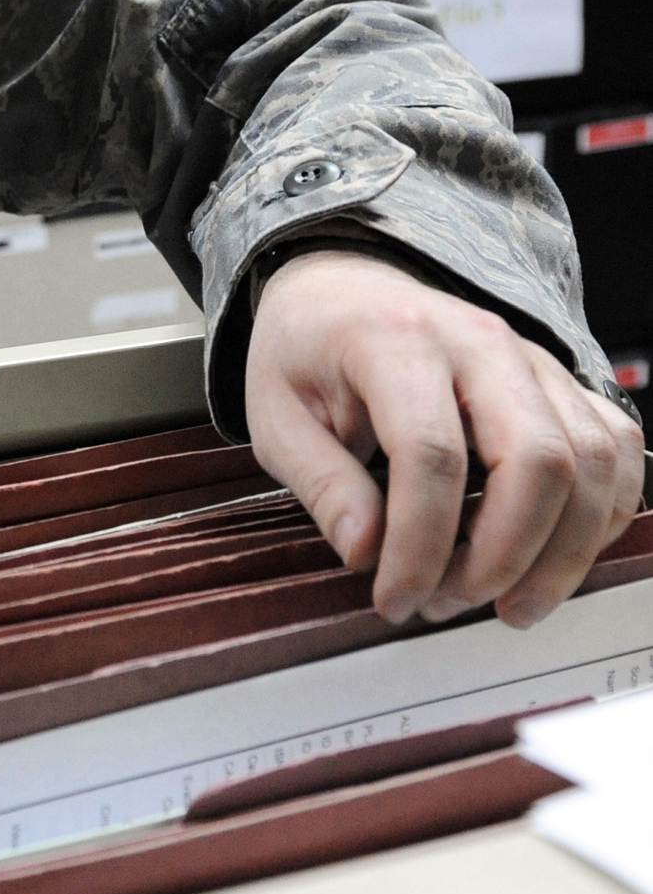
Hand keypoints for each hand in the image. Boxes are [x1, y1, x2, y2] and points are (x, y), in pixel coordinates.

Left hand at [246, 250, 642, 628]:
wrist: (342, 289)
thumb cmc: (308, 351)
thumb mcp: (275, 417)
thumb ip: (322, 485)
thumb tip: (367, 553)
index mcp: (396, 340)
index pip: (432, 455)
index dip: (420, 546)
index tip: (394, 599)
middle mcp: (480, 341)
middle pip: (537, 459)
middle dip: (503, 557)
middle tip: (449, 604)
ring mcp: (533, 359)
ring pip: (592, 461)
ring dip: (560, 553)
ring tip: (505, 603)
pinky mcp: (562, 382)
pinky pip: (617, 450)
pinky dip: (602, 516)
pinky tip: (552, 560)